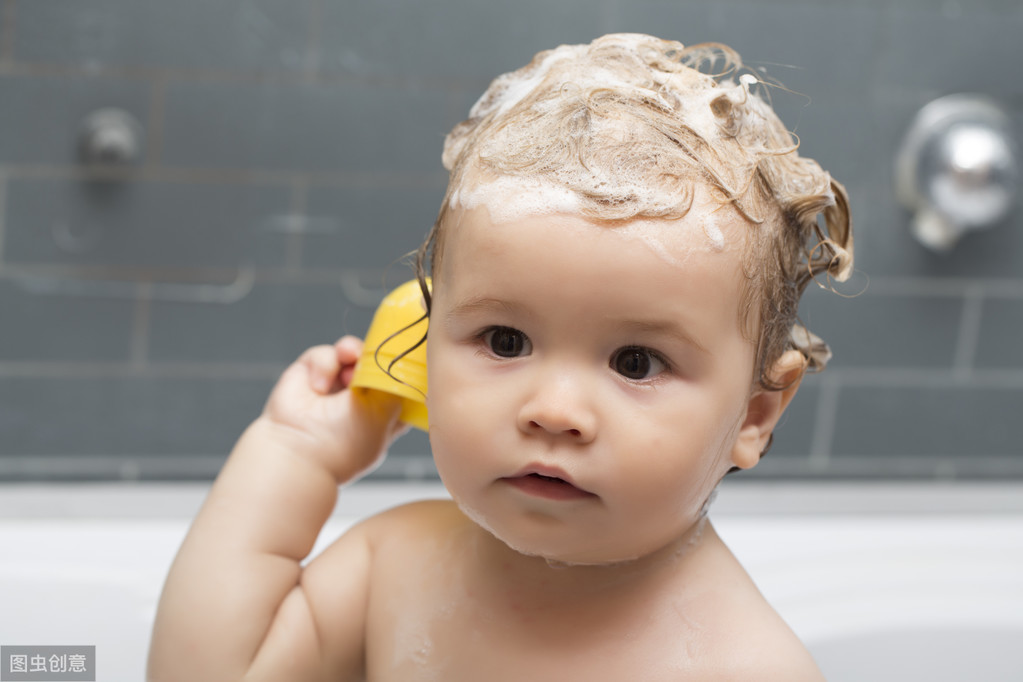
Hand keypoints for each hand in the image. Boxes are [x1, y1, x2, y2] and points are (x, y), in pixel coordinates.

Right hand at [260, 336, 405, 481]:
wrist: (300, 451)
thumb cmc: (346, 442)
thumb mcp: (386, 413)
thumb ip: (398, 383)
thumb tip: (399, 362)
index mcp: (381, 416)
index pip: (397, 385)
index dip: (402, 369)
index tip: (406, 358)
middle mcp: (358, 400)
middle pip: (375, 363)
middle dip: (377, 355)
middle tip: (376, 356)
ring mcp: (333, 387)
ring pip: (351, 352)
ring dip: (352, 351)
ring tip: (349, 359)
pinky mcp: (309, 375)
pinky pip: (323, 355)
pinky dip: (324, 366)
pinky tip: (319, 388)